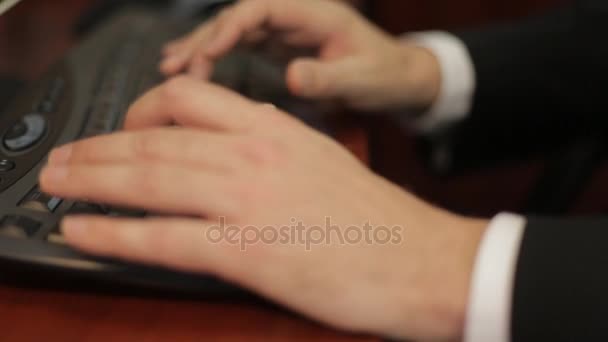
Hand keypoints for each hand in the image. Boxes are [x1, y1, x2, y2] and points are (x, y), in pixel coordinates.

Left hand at [40, 76, 485, 340]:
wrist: (417, 258)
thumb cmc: (375, 216)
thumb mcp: (322, 157)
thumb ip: (274, 144)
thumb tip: (236, 139)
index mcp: (273, 129)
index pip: (189, 100)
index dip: (141, 110)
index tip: (122, 129)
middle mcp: (253, 154)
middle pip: (154, 138)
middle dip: (97, 148)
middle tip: (64, 158)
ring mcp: (245, 200)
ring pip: (147, 178)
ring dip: (91, 180)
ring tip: (57, 183)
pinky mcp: (245, 251)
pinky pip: (160, 237)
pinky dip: (112, 233)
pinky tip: (81, 230)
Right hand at [160, 0, 440, 110]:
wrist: (394, 75)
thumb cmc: (383, 74)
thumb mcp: (361, 79)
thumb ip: (328, 77)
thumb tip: (292, 76)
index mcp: (313, 13)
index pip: (260, 8)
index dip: (229, 26)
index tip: (205, 55)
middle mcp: (292, 14)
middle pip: (237, 17)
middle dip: (203, 40)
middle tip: (174, 70)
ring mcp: (283, 27)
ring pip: (232, 30)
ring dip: (201, 47)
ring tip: (169, 68)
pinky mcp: (278, 42)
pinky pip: (238, 43)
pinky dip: (214, 53)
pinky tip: (189, 63)